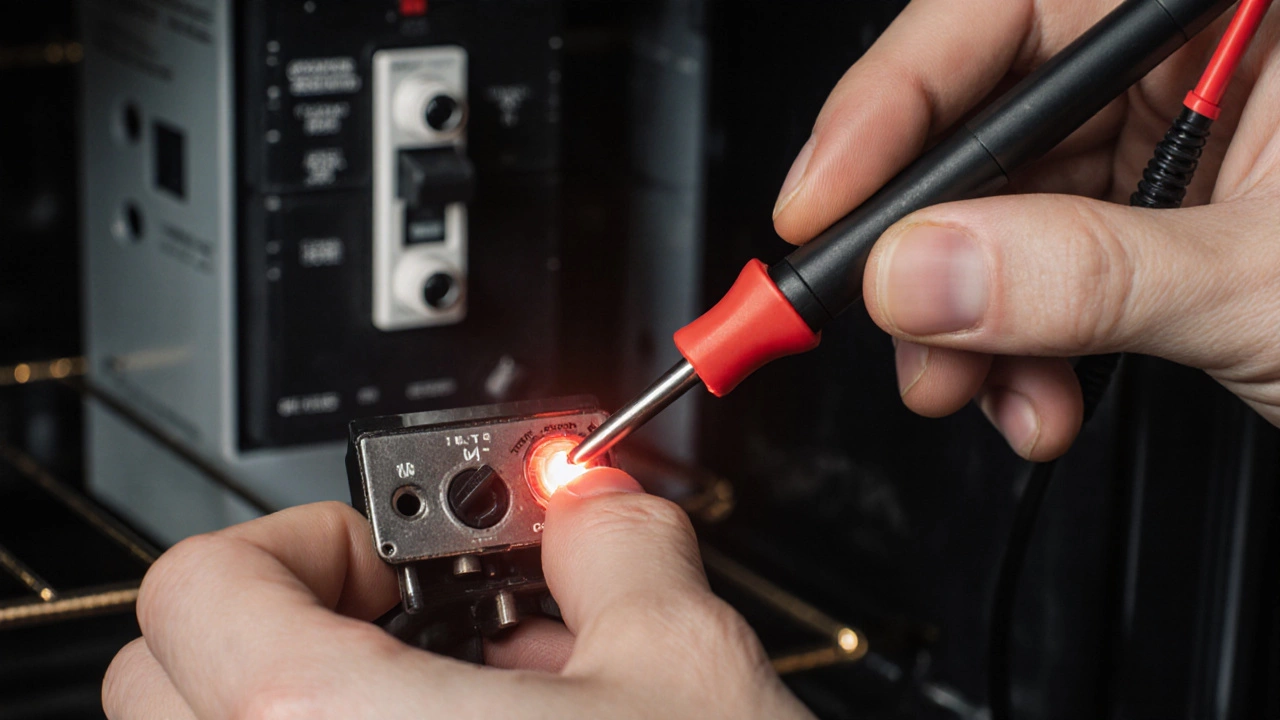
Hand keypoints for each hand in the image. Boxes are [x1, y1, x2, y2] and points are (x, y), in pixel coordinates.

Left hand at [102, 471, 812, 718]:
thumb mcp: (687, 669)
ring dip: (319, 714)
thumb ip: (616, 546)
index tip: (390, 561)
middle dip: (293, 629)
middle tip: (415, 634)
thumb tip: (590, 507)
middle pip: (169, 684)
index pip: (200, 587)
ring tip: (464, 718)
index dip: (304, 541)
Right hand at [772, 0, 1279, 460]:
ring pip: (1002, 207)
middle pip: (990, 117)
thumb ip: (1084, 275)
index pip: (1009, 14)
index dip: (891, 106)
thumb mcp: (1266, 287)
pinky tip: (1035, 394)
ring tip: (980, 390)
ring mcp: (1176, 133)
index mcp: (1239, 9)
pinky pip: (1041, 261)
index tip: (820, 206)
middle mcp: (1200, 52)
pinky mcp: (1159, 209)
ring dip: (967, 318)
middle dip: (926, 245)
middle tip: (880, 317)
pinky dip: (1018, 342)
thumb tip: (915, 272)